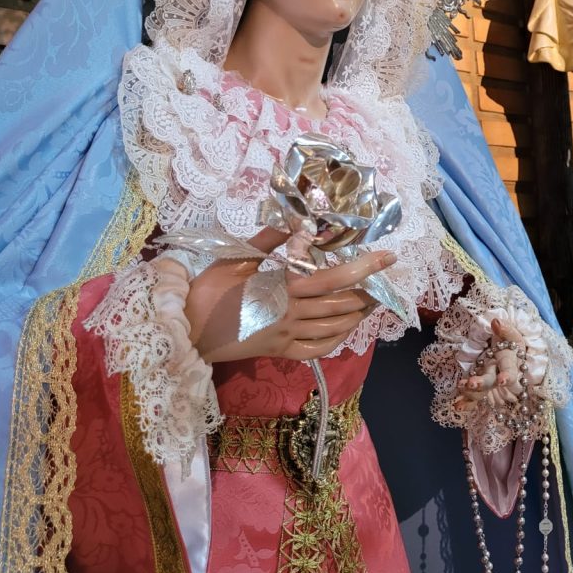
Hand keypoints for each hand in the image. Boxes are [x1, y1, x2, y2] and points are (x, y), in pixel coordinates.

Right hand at [184, 228, 395, 362]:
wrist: (185, 330)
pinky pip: (317, 349)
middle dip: (369, 290)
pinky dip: (337, 338)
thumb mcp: (237, 259)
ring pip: (335, 327)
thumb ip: (270, 240)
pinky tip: (346, 327)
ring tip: (373, 299)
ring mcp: (287, 337)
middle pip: (342, 303)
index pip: (333, 277)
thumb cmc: (208, 290)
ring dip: (358, 313)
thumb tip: (298, 220)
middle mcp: (291, 315)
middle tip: (386, 278)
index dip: (363, 267)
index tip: (386, 256)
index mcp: (282, 289)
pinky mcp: (280, 352)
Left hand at [452, 318, 526, 411]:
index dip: (508, 377)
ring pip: (481, 391)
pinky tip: (457, 406)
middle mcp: (498, 374)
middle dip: (482, 384)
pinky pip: (474, 396)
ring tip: (460, 386)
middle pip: (491, 382)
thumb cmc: (510, 341)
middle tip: (471, 383)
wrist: (508, 350)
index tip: (503, 381)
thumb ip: (505, 329)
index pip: (509, 370)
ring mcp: (488, 380)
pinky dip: (467, 403)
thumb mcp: (512, 333)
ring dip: (470, 392)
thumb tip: (495, 322)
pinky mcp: (479, 384)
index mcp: (509, 362)